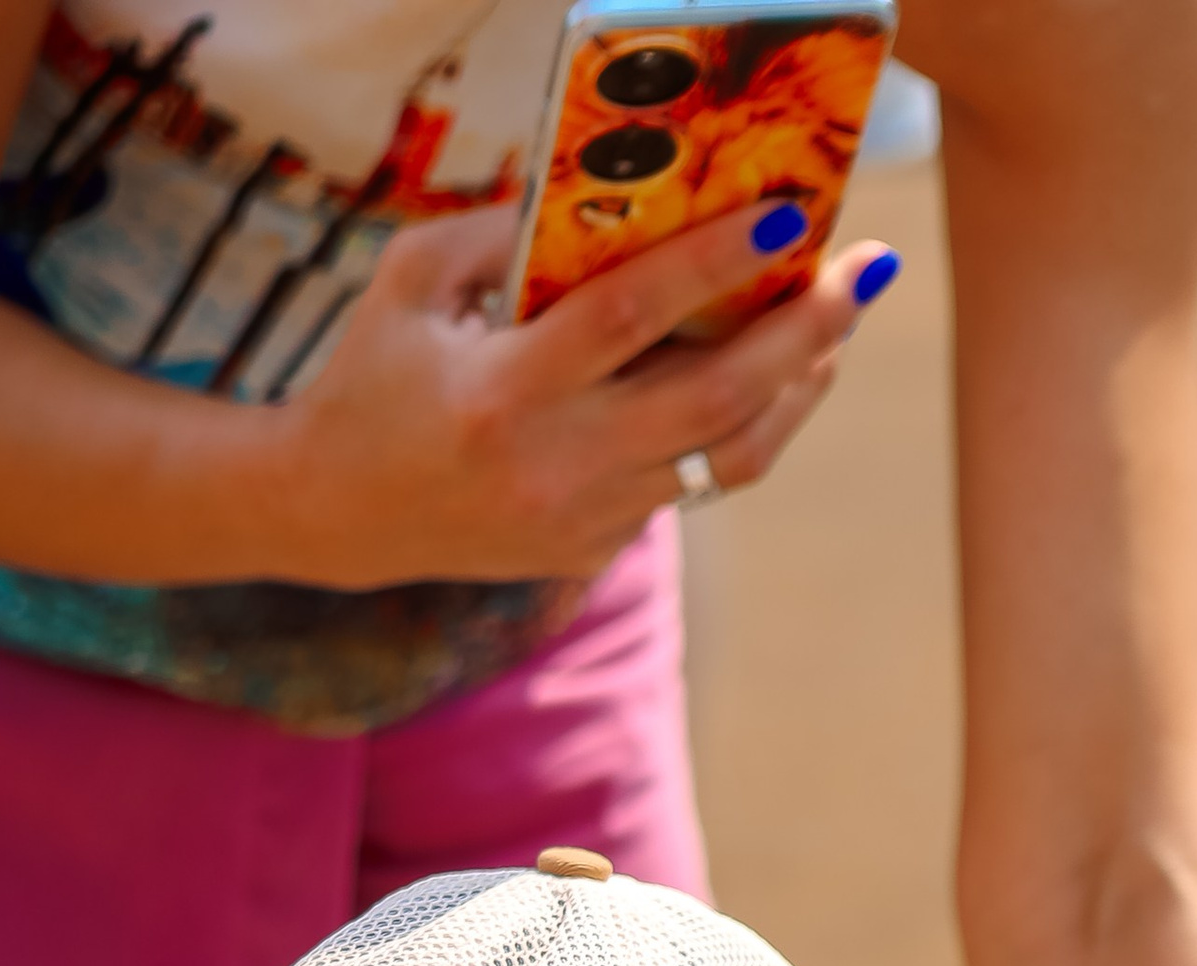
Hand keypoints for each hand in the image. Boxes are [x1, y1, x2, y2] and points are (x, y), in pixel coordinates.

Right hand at [280, 199, 895, 589]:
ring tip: (833, 330)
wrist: (335, 517)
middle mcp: (553, 465)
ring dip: (796, 392)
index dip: (721, 263)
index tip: (790, 212)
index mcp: (503, 392)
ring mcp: (581, 519)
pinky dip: (737, 428)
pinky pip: (689, 486)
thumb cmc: (374, 376)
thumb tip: (614, 185)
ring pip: (726, 462)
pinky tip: (765, 378)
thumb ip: (506, 230)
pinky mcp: (593, 548)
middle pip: (714, 402)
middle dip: (803, 336)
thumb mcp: (415, 281)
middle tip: (861, 276)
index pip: (635, 317)